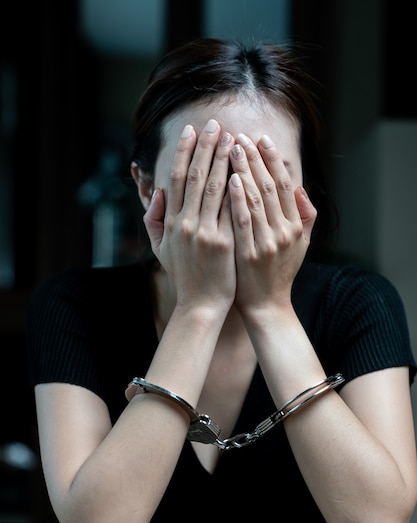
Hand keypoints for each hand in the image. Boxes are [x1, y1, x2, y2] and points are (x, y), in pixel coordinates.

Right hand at [144, 120, 236, 314]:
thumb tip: (157, 195)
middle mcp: (185, 223)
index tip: (192, 131)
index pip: (176, 178)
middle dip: (205, 147)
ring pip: (214, 186)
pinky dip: (237, 185)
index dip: (184, 152)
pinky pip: (231, 207)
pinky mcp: (223, 242)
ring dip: (223, 159)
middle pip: (195, 176)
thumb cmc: (184, 275)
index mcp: (171, 222)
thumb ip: (154, 221)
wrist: (200, 304)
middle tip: (215, 124)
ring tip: (232, 137)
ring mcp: (204, 232)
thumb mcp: (160, 249)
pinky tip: (244, 167)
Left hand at [228, 133, 316, 316]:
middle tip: (240, 135)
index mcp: (296, 226)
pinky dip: (238, 199)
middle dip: (255, 158)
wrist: (266, 306)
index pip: (286, 184)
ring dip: (244, 170)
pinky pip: (243, 221)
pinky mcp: (250, 254)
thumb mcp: (300, 244)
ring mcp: (268, 243)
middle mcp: (284, 231)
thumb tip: (301, 188)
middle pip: (270, 186)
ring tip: (232, 148)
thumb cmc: (279, 272)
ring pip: (257, 199)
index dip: (273, 159)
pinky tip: (229, 180)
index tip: (262, 138)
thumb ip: (304, 216)